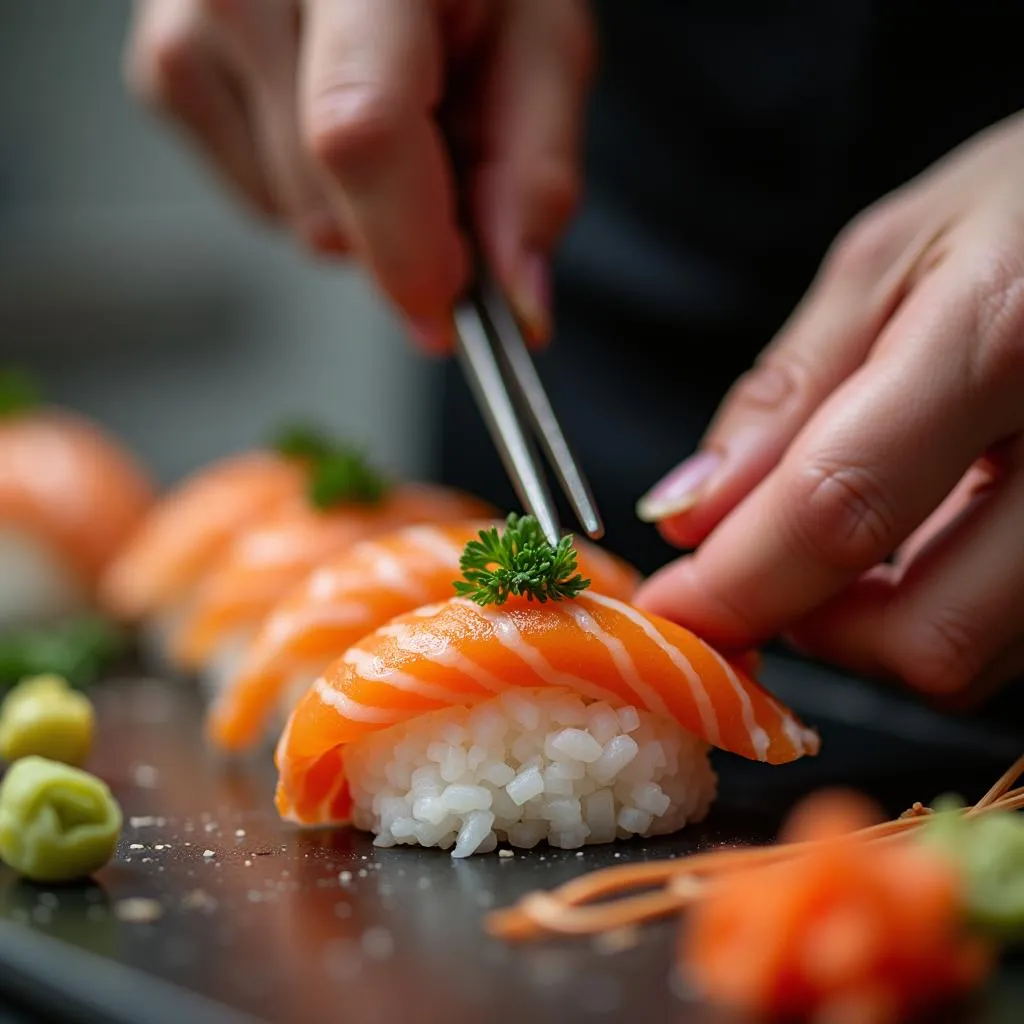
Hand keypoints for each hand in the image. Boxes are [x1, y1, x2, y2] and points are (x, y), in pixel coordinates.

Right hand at [124, 0, 592, 349]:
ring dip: (355, 208)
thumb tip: (516, 299)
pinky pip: (256, 202)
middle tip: (440, 156)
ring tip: (383, 110)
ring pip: (292, 221)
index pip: (360, 130)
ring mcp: (189, 22)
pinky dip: (307, 189)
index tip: (446, 305)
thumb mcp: (540, 46)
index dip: (407, 245)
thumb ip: (534, 172)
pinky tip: (322, 113)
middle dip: (402, 228)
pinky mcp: (163, 66)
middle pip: (324, 208)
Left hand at [634, 112, 1023, 706]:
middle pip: (926, 638)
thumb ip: (783, 400)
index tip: (673, 608)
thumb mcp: (886, 266)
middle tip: (769, 567)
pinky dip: (947, 613)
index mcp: (1003, 338)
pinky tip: (933, 540)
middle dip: (814, 627)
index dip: (732, 586)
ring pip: (981, 659)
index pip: (837, 511)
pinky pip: (1022, 639)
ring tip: (860, 535)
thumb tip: (687, 518)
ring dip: (880, 628)